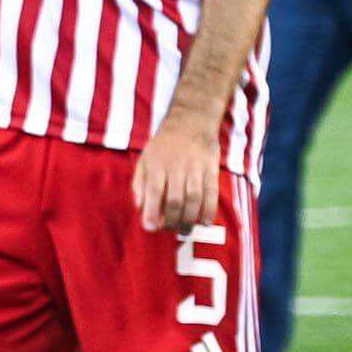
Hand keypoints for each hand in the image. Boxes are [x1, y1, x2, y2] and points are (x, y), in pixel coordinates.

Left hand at [132, 118, 220, 235]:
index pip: (153, 192)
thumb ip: (139, 184)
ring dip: (190, 218)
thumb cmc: (163, 146)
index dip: (152, 212)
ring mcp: (195, 168)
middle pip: (175, 199)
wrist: (191, 121)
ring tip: (186, 230)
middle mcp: (176, 167)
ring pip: (193, 198)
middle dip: (172, 220)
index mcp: (156, 165)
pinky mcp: (211, 169)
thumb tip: (139, 208)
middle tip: (170, 230)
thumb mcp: (144, 159)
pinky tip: (204, 222)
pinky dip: (209, 210)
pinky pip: (211, 193)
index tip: (150, 228)